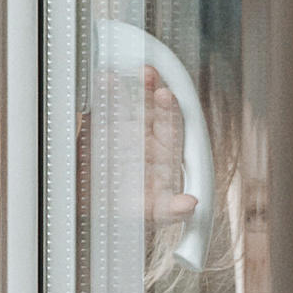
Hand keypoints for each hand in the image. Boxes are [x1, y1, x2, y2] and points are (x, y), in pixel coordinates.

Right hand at [77, 66, 194, 267]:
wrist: (104, 218)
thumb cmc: (137, 215)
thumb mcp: (156, 216)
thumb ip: (173, 210)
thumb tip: (191, 204)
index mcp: (166, 153)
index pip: (172, 126)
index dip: (169, 110)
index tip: (165, 96)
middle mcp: (147, 138)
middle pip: (152, 108)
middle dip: (150, 90)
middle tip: (148, 75)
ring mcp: (124, 133)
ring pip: (127, 106)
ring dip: (124, 89)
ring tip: (118, 75)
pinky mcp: (102, 133)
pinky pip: (103, 112)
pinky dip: (102, 97)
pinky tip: (101, 82)